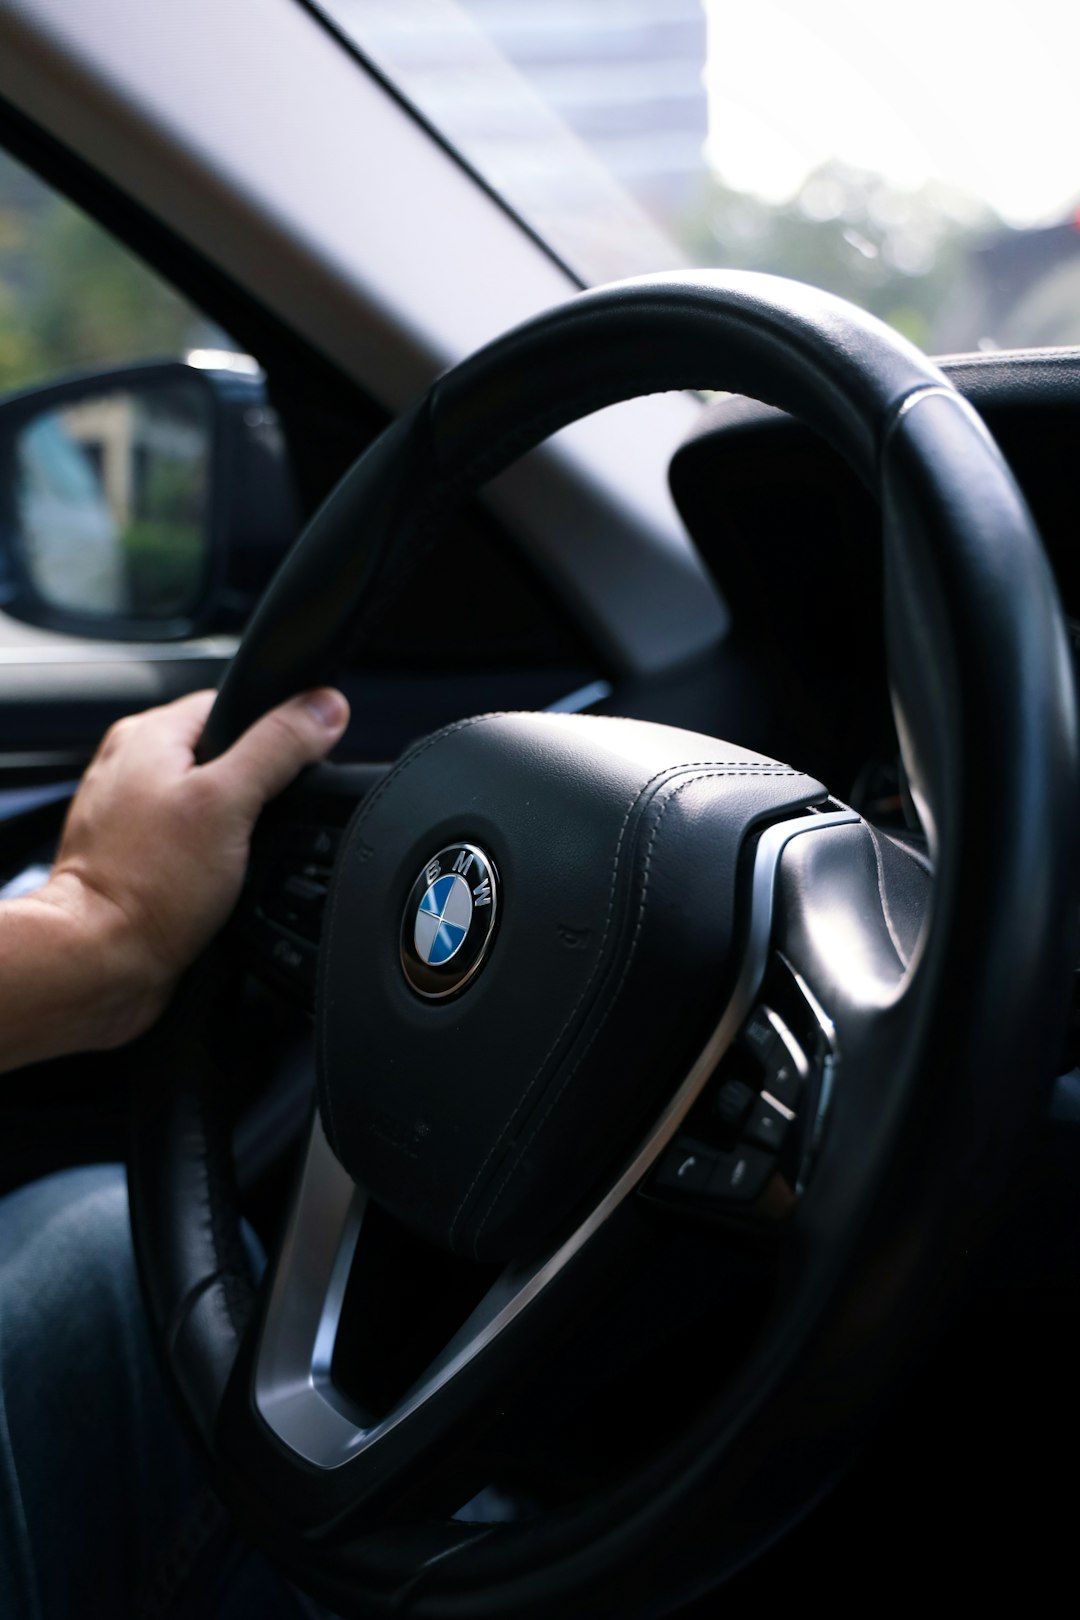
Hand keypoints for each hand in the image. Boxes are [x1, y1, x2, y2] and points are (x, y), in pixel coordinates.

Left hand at [0, 687, 348, 1067]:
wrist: (101, 963)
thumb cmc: (147, 887)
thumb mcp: (230, 802)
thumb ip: (279, 747)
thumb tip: (324, 708)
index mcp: (149, 734)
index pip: (233, 706)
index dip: (275, 734)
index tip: (293, 771)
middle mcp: (131, 767)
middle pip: (224, 757)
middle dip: (254, 792)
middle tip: (258, 827)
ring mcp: (130, 815)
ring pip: (209, 805)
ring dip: (234, 831)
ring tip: (233, 861)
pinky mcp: (136, 858)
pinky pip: (190, 845)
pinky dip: (210, 862)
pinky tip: (215, 885)